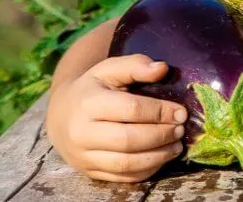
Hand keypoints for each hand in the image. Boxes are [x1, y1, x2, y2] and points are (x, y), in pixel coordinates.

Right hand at [46, 54, 187, 182]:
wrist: (61, 115)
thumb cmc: (94, 89)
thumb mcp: (110, 69)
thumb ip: (135, 65)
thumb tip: (162, 69)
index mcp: (87, 102)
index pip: (131, 109)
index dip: (160, 112)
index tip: (181, 112)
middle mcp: (81, 132)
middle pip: (129, 140)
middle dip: (161, 135)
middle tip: (180, 130)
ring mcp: (83, 156)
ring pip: (126, 163)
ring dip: (158, 156)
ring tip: (176, 145)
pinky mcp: (90, 172)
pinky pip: (123, 177)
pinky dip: (147, 170)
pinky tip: (161, 157)